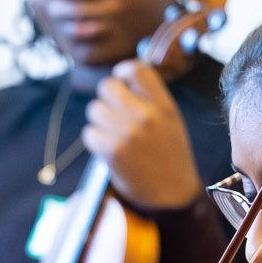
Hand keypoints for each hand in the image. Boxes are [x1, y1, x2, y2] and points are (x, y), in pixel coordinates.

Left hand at [83, 61, 202, 210]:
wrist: (172, 193)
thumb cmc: (170, 155)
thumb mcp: (171, 120)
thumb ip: (150, 98)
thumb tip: (122, 78)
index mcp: (163, 105)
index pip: (136, 70)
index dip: (122, 71)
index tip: (120, 79)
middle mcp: (145, 115)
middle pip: (107, 86)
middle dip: (106, 97)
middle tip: (113, 111)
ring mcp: (127, 133)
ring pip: (94, 109)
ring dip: (99, 120)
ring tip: (113, 133)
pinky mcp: (111, 151)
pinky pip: (89, 133)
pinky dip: (94, 140)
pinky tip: (108, 147)